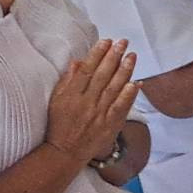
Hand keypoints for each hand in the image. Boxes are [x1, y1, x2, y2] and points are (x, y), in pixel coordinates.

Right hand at [46, 39, 139, 164]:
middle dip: (114, 57)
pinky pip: (121, 107)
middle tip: (123, 43)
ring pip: (114, 88)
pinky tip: (135, 83)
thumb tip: (78, 62)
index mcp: (71, 95)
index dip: (97, 54)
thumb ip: (67, 81)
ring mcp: (99, 113)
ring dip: (124, 71)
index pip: (87, 70)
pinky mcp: (109, 124)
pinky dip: (128, 95)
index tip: (106, 41)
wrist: (65, 151)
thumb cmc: (59, 124)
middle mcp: (86, 102)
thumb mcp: (56, 100)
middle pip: (103, 75)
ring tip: (132, 56)